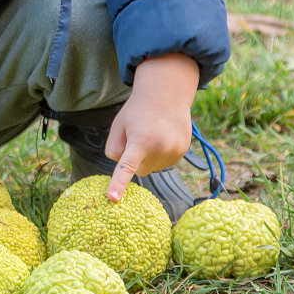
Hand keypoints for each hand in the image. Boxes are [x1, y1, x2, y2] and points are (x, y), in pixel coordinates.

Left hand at [105, 53, 199, 201]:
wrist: (166, 95)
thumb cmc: (137, 111)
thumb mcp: (118, 125)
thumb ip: (113, 149)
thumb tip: (123, 168)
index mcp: (140, 141)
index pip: (127, 167)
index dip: (118, 184)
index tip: (112, 198)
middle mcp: (159, 148)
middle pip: (139, 170)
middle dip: (135, 159)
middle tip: (138, 136)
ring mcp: (173, 152)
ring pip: (152, 168)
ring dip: (148, 157)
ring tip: (152, 134)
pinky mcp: (181, 153)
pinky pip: (164, 164)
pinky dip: (159, 156)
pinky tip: (162, 138)